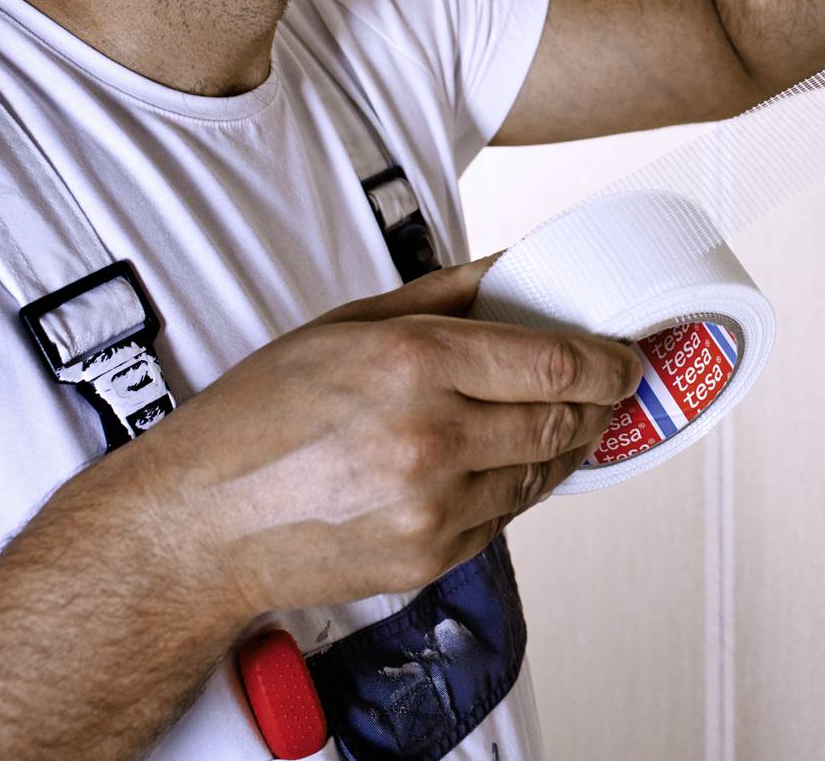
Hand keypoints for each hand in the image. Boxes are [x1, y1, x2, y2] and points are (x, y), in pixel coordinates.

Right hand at [109, 257, 642, 619]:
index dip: (609, 360)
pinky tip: (512, 462)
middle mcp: (432, 436)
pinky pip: (506, 516)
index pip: (557, 363)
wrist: (198, 525)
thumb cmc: (259, 417)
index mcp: (415, 363)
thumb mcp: (348, 324)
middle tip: (616, 385)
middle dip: (604, 402)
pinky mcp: (430, 557)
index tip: (626, 355)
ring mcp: (433, 506)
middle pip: (563, 419)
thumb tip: (516, 267)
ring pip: (542, 471)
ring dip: (569, 445)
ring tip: (575, 421)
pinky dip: (520, 485)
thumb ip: (446, 294)